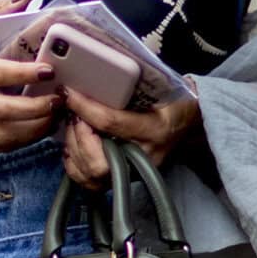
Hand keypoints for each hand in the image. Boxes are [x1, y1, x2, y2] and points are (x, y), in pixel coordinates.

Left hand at [59, 84, 202, 189]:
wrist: (188, 126)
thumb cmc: (173, 104)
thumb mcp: (160, 89)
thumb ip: (131, 85)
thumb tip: (96, 73)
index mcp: (155, 131)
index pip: (110, 123)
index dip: (85, 108)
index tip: (68, 93)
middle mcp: (143, 157)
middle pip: (97, 160)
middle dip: (77, 134)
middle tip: (72, 112)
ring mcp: (133, 174)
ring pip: (91, 174)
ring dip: (73, 147)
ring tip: (73, 125)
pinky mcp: (124, 180)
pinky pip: (90, 183)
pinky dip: (75, 166)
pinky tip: (74, 146)